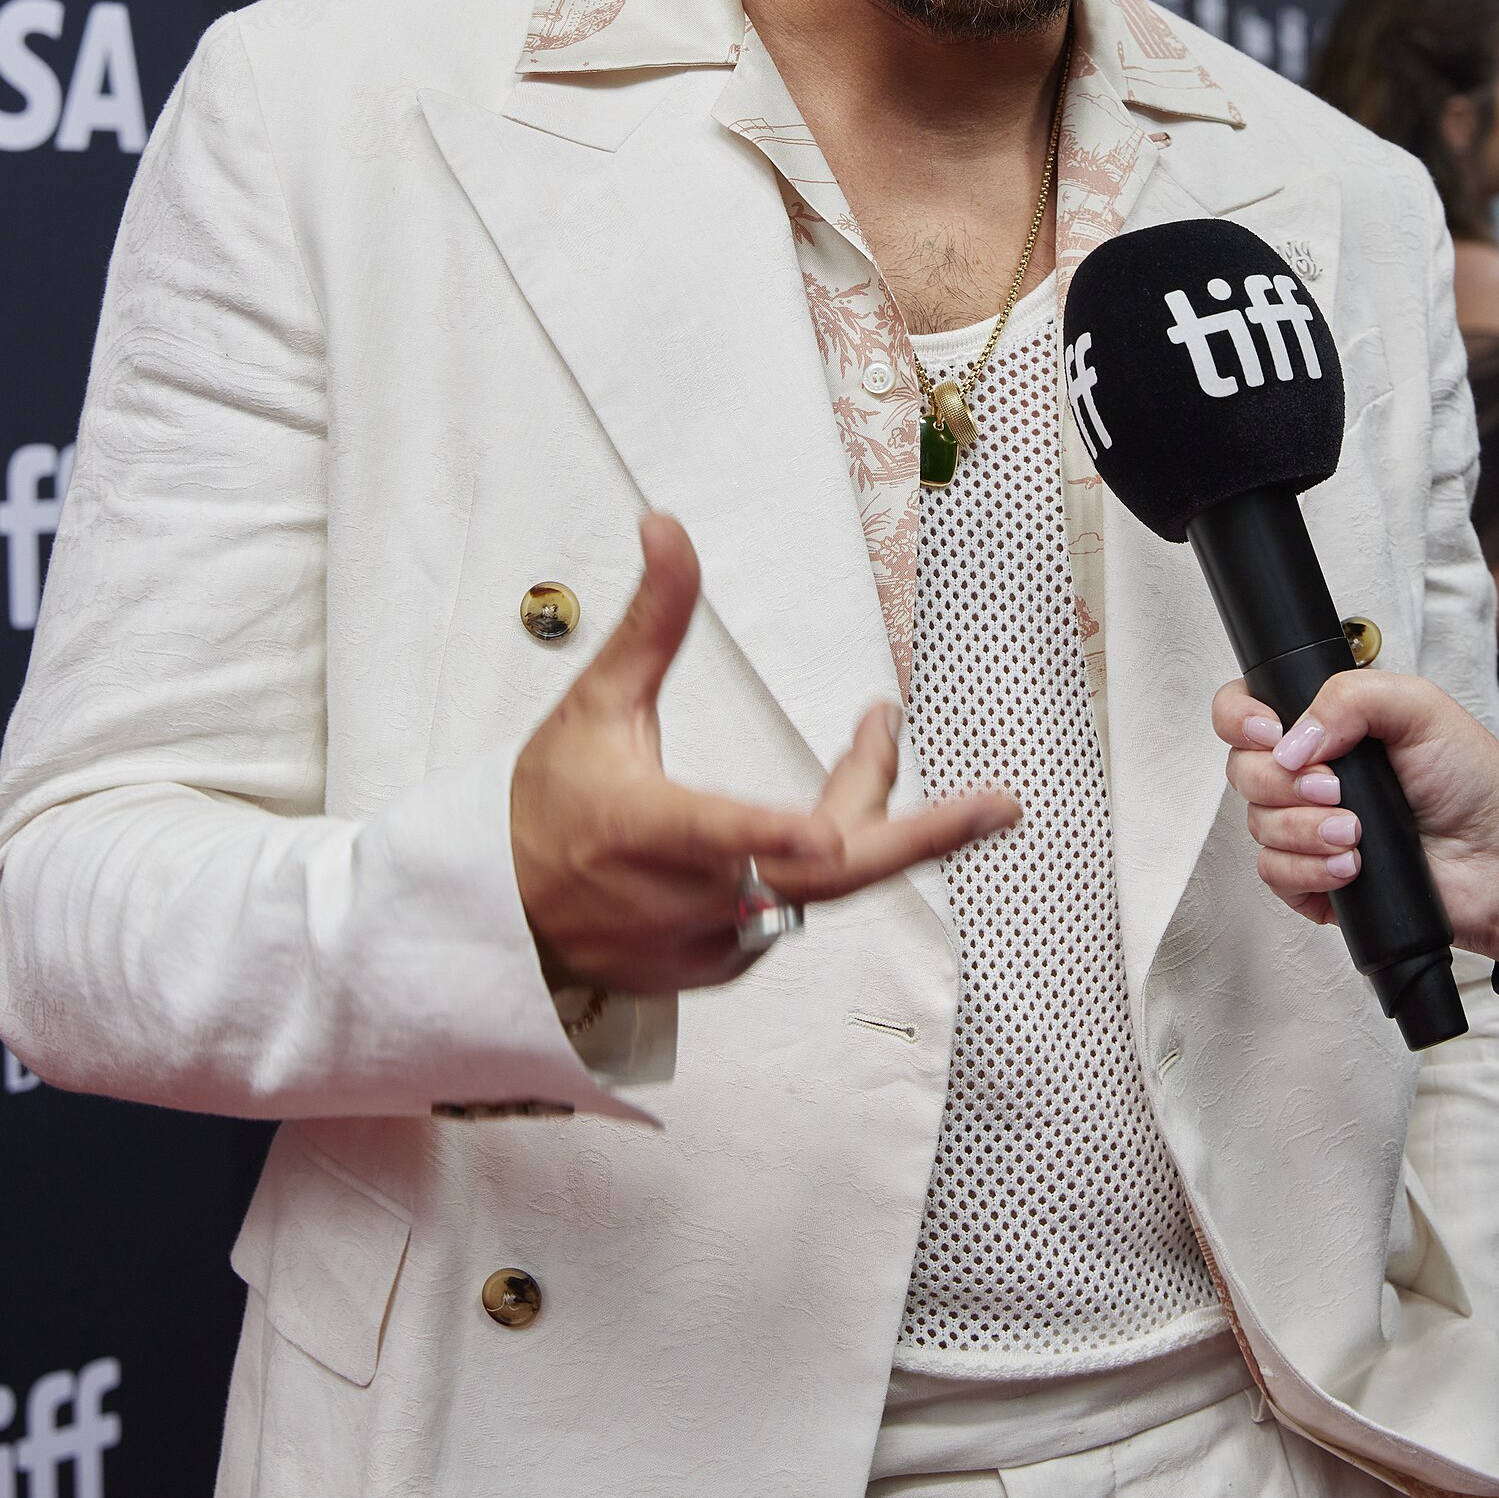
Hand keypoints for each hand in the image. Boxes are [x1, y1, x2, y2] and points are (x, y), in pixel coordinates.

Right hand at [511, 514, 1019, 994]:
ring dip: (863, 814)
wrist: (502, 918)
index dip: (775, 833)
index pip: (721, 832)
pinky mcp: (719, 966)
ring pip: (816, 885)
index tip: (823, 835)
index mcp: (645, 829)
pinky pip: (791, 910)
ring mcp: (706, 942)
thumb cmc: (546, 809)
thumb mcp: (595, 705)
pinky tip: (818, 817)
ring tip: (876, 733)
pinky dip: (816, 859)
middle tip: (996, 805)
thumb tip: (668, 531)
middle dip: (918, 837)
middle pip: (820, 877)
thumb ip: (653, 621)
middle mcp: (683, 897)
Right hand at [1215, 669, 1498, 965]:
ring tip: (1357, 833)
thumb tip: (1291, 740)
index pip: (1243, 711)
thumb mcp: (1418, 705)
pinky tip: (1351, 868)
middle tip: (1335, 789)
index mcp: (1323, 726)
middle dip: (1282, 783)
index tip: (1271, 733)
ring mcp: (1309, 829)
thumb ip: (1348, 696)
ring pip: (1258, 827)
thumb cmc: (1471, 778)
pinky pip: (1275, 876)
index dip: (1240, 719)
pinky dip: (1309, 870)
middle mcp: (1309, 775)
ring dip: (1304, 830)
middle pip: (1243, 771)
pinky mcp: (1316, 880)